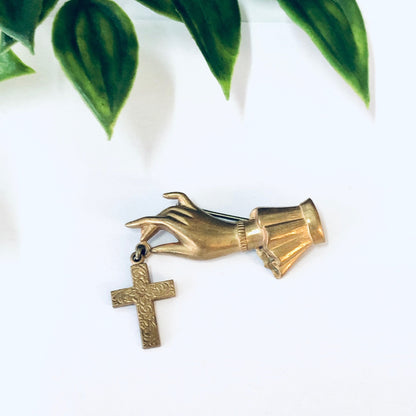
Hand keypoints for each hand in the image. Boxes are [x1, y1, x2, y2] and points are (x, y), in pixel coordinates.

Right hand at [126, 192, 240, 259]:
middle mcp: (183, 217)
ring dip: (158, 218)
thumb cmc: (213, 247)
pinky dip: (172, 196)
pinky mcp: (196, 210)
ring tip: (152, 229)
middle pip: (160, 217)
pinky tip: (165, 196)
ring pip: (168, 210)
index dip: (141, 223)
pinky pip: (182, 199)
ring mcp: (190, 212)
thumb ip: (170, 249)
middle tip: (143, 238)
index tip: (130, 225)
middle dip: (148, 227)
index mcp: (180, 227)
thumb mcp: (189, 252)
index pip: (156, 222)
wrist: (231, 237)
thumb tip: (155, 249)